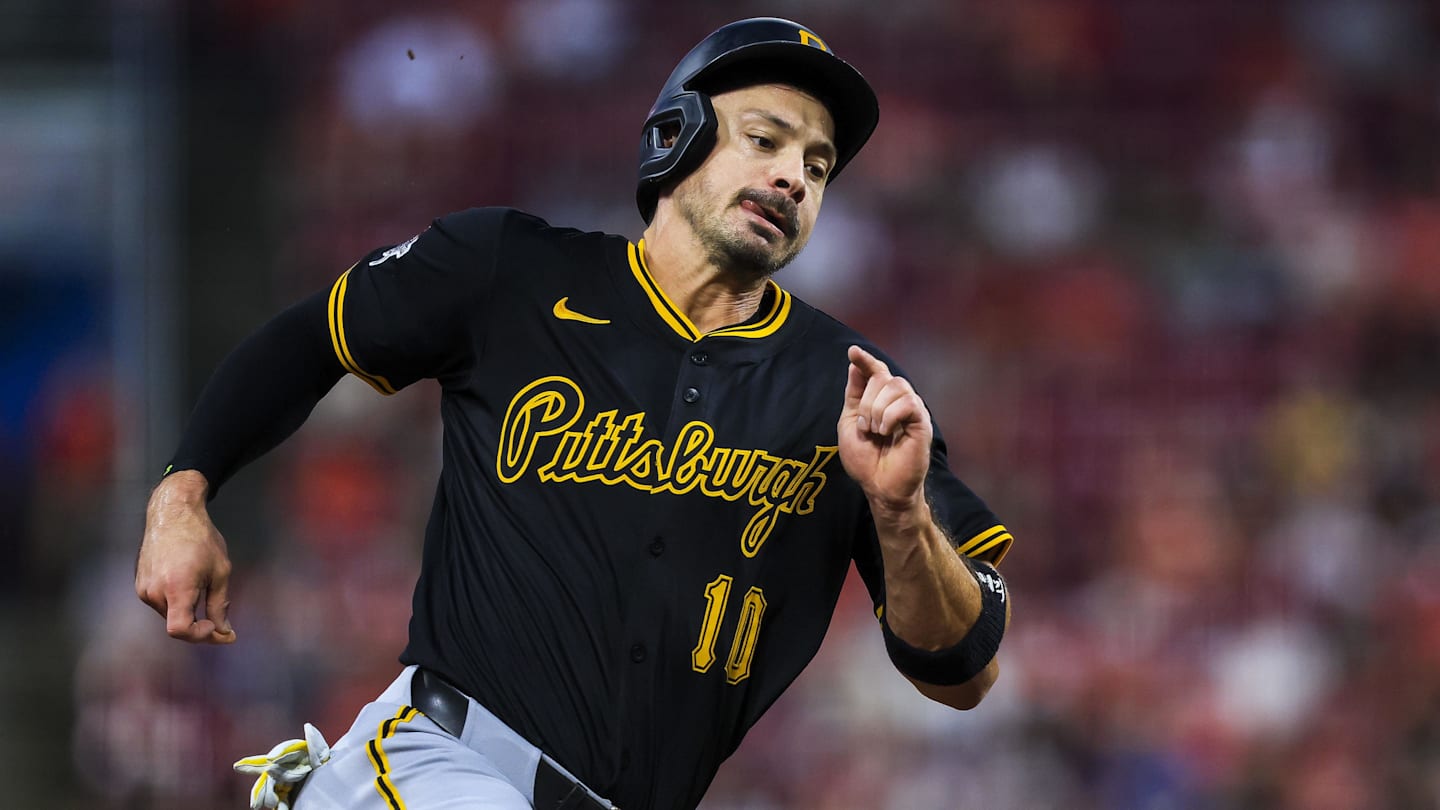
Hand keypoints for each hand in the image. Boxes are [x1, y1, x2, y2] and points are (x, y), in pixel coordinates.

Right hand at [135, 470, 236, 643]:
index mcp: (176, 588)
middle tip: (221, 625)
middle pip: (177, 625)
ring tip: (203, 590)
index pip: (179, 630)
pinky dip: (177, 602)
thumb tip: (224, 632)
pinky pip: (161, 603)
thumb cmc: (201, 539)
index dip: (200, 636)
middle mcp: (154, 591)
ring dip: (188, 612)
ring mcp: (144, 588)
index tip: (216, 627)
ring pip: (169, 615)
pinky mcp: (140, 585)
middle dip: (200, 627)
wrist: (173, 514)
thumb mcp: (220, 572)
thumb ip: (220, 605)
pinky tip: (189, 584)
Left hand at [838, 345, 933, 515]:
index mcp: (882, 401)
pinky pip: (908, 403)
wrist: (879, 487)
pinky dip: (890, 416)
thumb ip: (854, 394)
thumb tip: (856, 363)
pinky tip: (887, 431)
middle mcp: (899, 401)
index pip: (877, 372)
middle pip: (884, 377)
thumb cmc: (865, 460)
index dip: (866, 360)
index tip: (853, 352)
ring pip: (896, 386)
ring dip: (877, 409)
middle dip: (866, 400)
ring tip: (875, 431)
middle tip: (865, 426)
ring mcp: (913, 411)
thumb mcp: (849, 423)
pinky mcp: (923, 423)